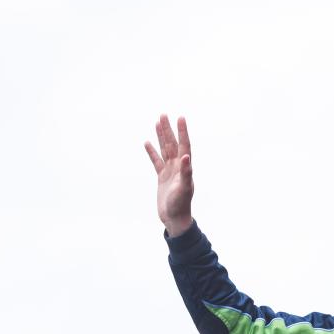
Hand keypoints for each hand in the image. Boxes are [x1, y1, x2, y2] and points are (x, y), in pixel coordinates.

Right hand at [144, 114, 193, 236]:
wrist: (174, 219)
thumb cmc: (181, 204)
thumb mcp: (184, 188)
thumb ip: (186, 172)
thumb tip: (185, 157)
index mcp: (185, 167)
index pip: (184, 145)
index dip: (182, 132)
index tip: (180, 117)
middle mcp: (178, 167)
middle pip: (173, 144)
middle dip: (168, 129)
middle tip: (163, 114)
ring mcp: (170, 171)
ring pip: (164, 150)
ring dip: (161, 136)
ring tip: (157, 122)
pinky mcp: (161, 177)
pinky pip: (156, 161)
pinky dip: (152, 152)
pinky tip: (147, 142)